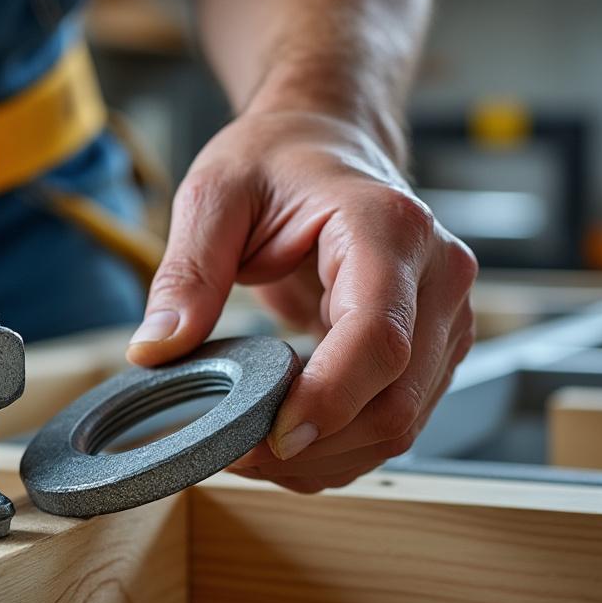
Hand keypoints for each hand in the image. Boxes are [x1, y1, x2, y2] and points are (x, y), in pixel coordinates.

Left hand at [127, 111, 476, 492]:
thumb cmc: (277, 161)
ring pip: (402, 424)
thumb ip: (187, 272)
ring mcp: (445, 316)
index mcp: (388, 227)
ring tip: (251, 452)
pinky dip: (340, 448)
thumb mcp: (215, 196)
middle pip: (396, 399)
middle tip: (235, 455)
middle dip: (315, 445)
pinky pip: (396, 420)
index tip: (272, 437)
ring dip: (326, 458)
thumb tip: (157, 349)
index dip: (329, 399)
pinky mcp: (434, 349)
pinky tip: (285, 441)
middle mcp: (437, 275)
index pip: (378, 336)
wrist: (324, 145)